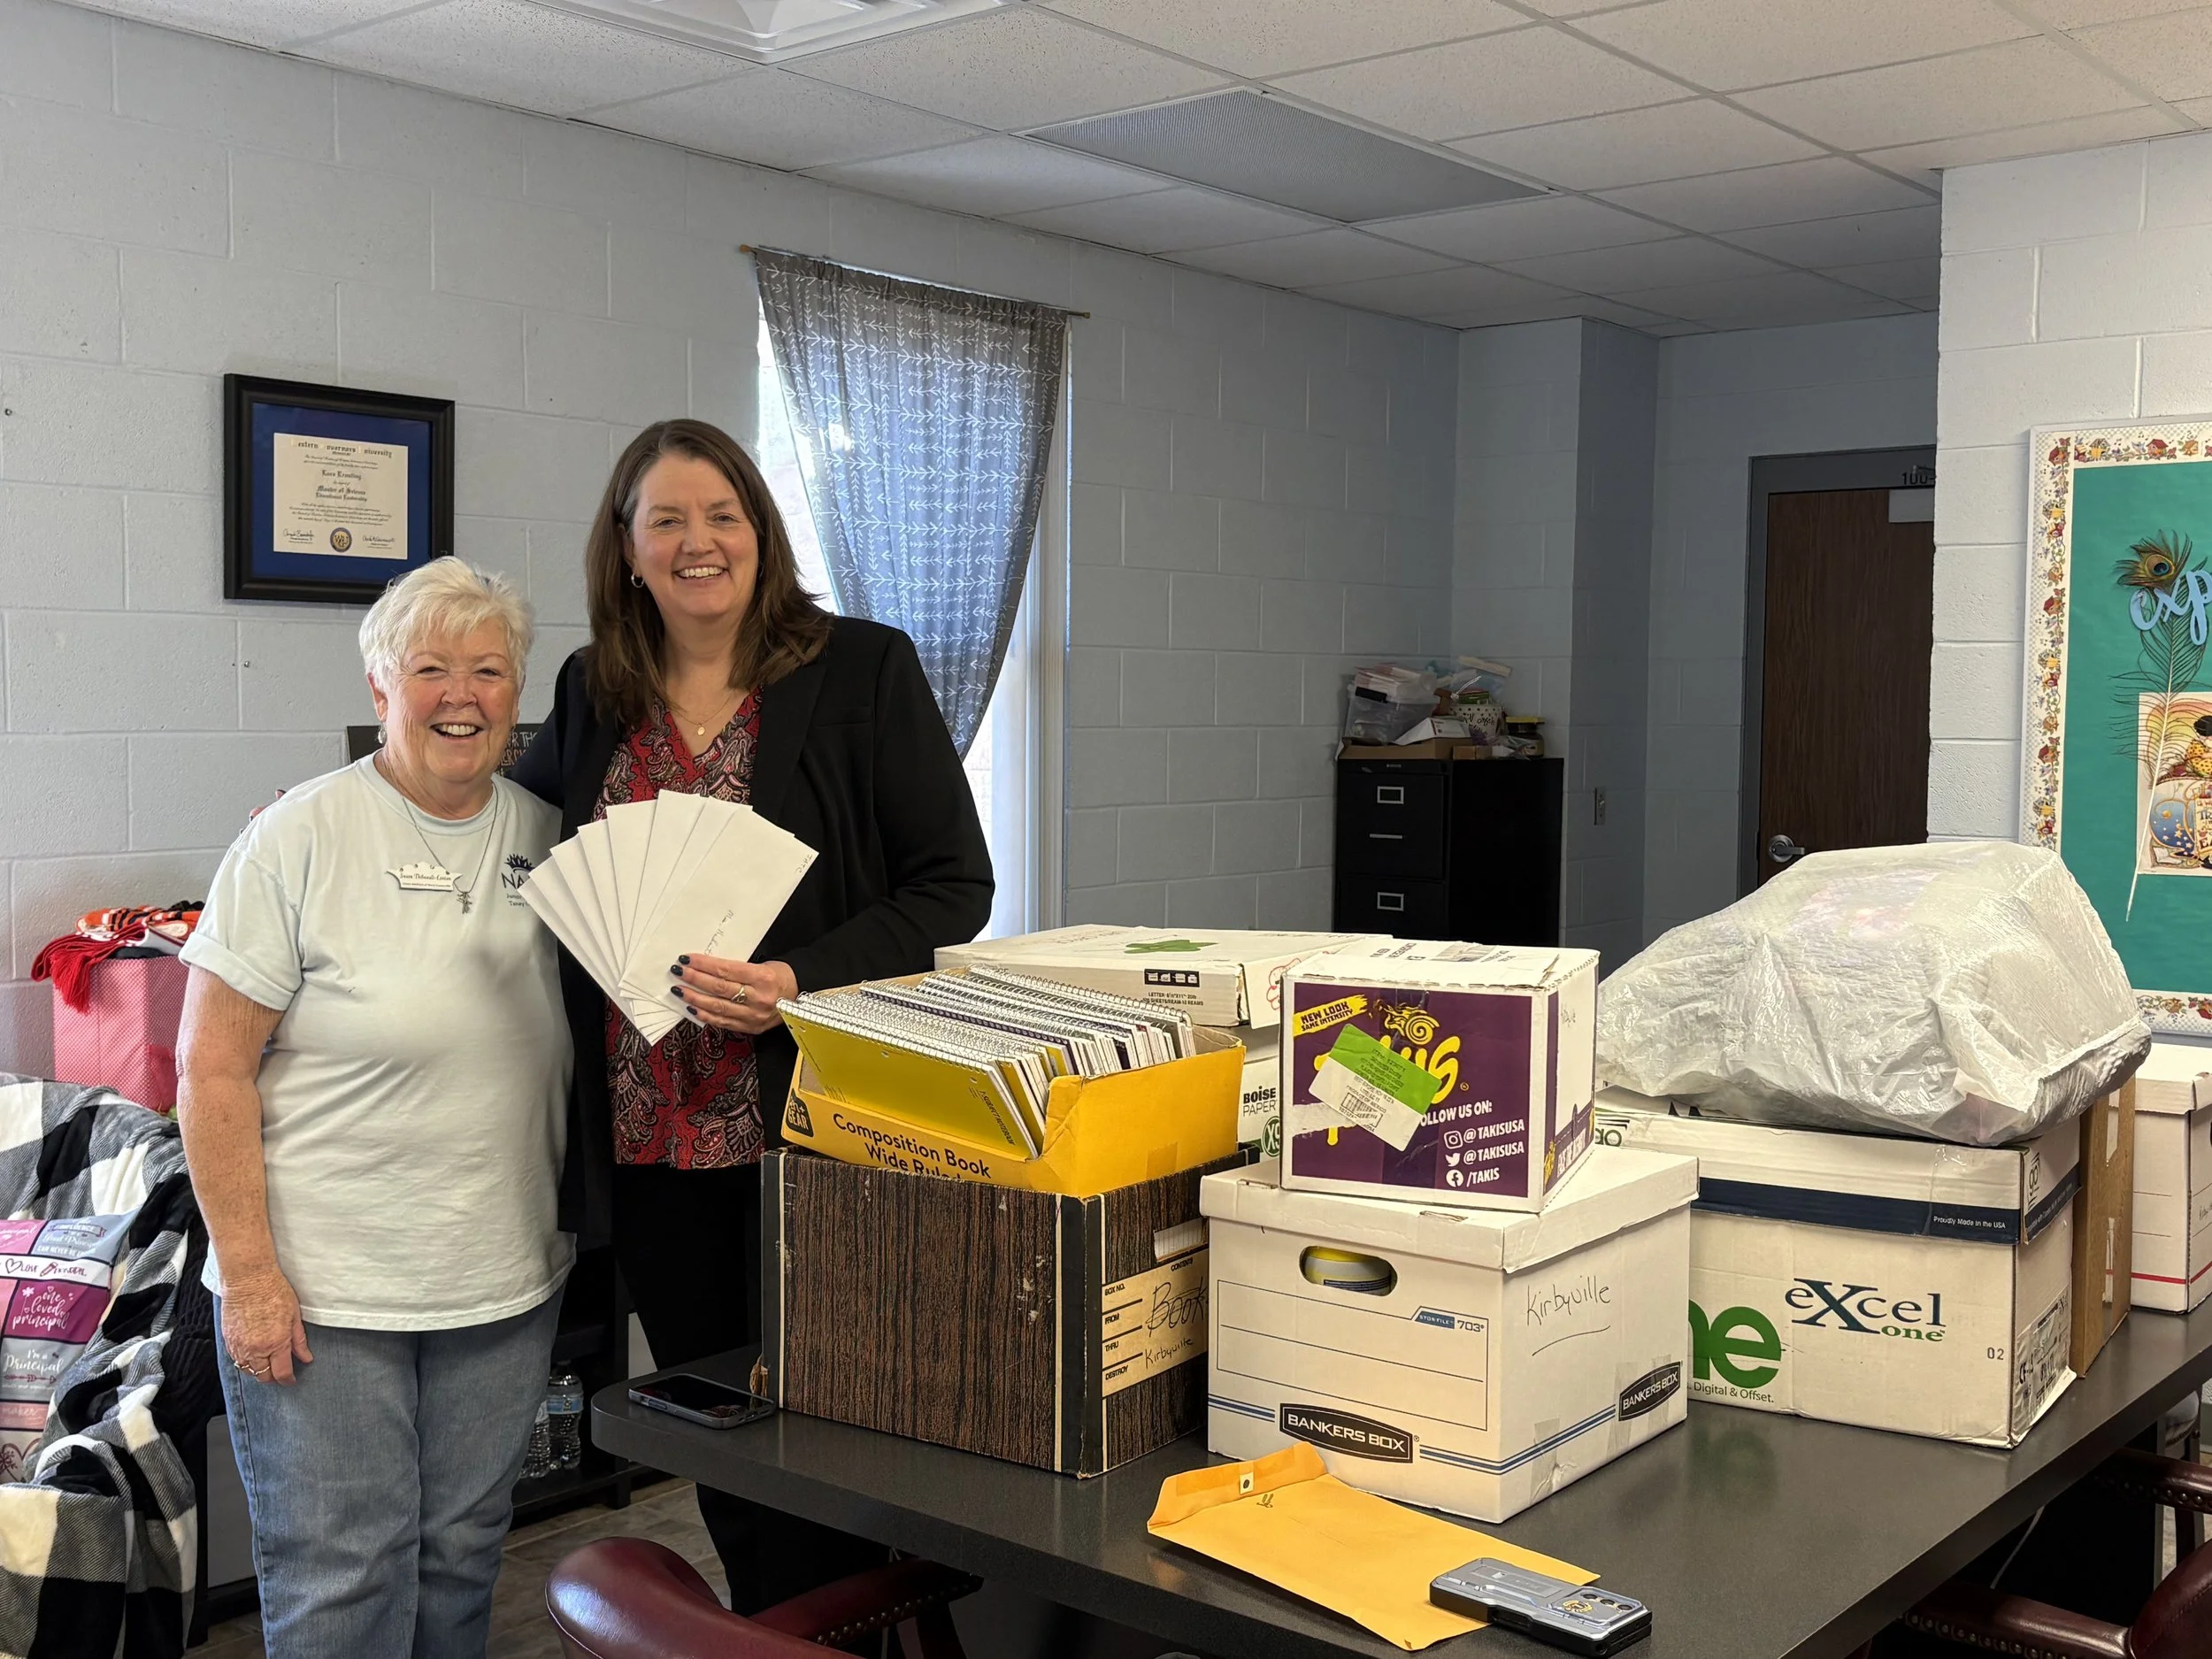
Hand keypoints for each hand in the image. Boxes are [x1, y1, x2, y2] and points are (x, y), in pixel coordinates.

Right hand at [221, 1267, 312, 1385]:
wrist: (248, 1279)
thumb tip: (306, 1358)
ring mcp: (239, 1346)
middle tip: (281, 1372)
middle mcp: (255, 1349)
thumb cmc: (274, 1292)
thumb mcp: (295, 1316)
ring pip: (248, 1371)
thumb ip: (299, 1341)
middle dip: (273, 1378)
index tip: (291, 1380)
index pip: (281, 1373)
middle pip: (263, 1377)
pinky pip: (236, 1360)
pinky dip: (245, 1362)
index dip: (288, 1380)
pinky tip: (253, 1355)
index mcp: (276, 1343)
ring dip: (258, 1371)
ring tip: (268, 1365)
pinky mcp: (228, 1341)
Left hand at [670, 956, 797, 1036]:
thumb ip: (737, 968)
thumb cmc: (780, 976)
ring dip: (695, 998)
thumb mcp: (763, 965)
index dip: (703, 965)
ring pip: (718, 1007)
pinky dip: (706, 1015)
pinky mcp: (751, 1028)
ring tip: (679, 990)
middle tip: (678, 972)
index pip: (725, 970)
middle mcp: (759, 998)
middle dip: (694, 979)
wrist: (801, 996)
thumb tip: (706, 967)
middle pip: (719, 988)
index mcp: (763, 977)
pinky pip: (723, 1022)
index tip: (686, 959)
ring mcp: (754, 1016)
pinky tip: (693, 1008)